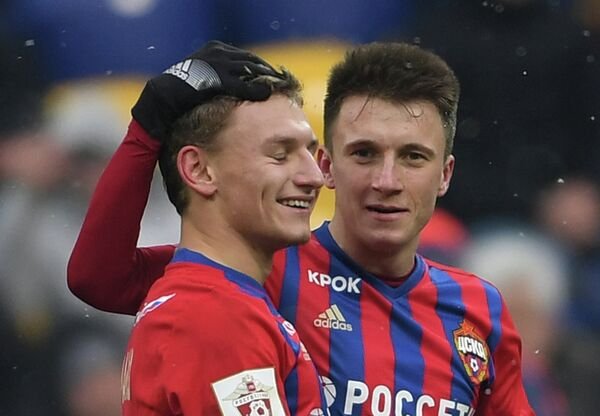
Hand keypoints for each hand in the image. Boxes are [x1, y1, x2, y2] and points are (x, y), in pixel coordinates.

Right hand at [132, 40, 280, 140]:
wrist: (162, 96)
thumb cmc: (184, 92)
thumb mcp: (206, 78)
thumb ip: (224, 78)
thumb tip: (242, 86)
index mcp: (216, 49)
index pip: (246, 56)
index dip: (262, 67)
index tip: (274, 77)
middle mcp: (218, 52)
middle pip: (252, 60)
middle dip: (268, 72)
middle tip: (282, 84)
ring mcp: (217, 63)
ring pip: (249, 70)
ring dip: (265, 79)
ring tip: (278, 90)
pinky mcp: (215, 78)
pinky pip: (241, 83)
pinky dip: (255, 90)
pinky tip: (266, 96)